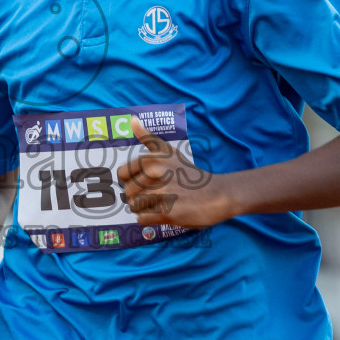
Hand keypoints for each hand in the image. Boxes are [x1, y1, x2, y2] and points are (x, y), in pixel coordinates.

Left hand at [116, 115, 235, 228]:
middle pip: (127, 193)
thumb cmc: (190, 174)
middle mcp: (155, 173)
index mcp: (152, 158)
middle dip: (140, 197)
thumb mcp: (170, 152)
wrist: (218, 193)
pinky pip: (142, 220)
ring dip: (146, 209)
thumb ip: (149, 138)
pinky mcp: (168, 212)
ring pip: (133, 207)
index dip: (133, 180)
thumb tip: (132, 119)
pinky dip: (152, 220)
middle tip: (160, 194)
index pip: (121, 175)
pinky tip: (167, 212)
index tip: (149, 181)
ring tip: (164, 203)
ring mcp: (162, 193)